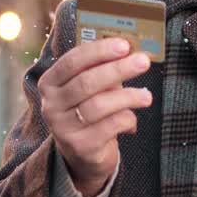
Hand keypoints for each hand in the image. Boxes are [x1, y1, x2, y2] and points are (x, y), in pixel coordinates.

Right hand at [37, 38, 153, 196]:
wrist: (83, 152)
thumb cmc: (89, 108)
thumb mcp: (90, 87)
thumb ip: (102, 69)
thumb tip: (129, 51)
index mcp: (50, 82)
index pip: (73, 61)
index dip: (100, 51)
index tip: (124, 45)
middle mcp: (51, 105)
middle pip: (86, 82)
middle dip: (118, 69)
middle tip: (143, 62)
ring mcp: (63, 127)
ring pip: (99, 105)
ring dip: (128, 97)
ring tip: (146, 96)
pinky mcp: (80, 146)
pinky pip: (109, 126)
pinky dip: (126, 119)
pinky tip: (132, 118)